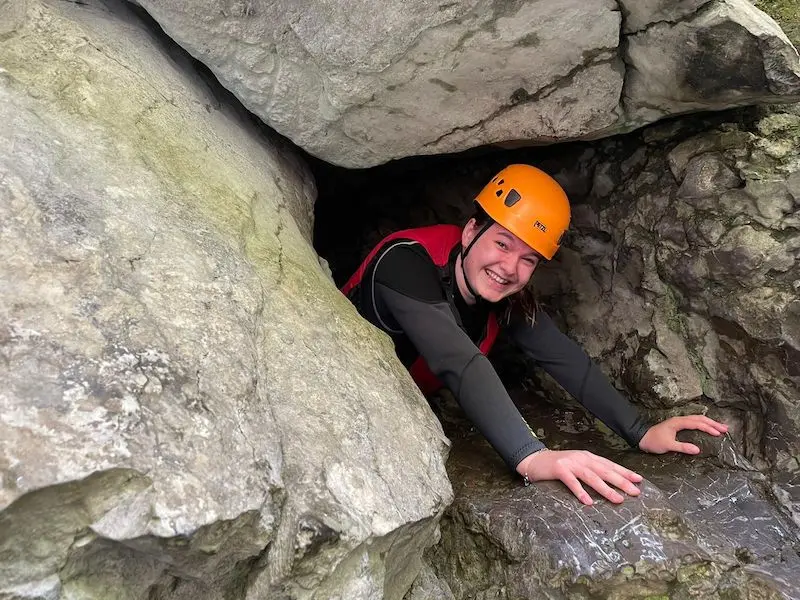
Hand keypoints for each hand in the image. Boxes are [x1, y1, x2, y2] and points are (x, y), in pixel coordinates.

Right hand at [517, 449, 642, 505]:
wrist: (534, 460)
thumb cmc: (557, 466)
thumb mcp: (577, 465)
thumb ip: (591, 470)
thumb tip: (610, 482)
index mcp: (587, 457)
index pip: (610, 465)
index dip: (625, 472)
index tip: (639, 480)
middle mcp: (581, 458)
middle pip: (604, 471)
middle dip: (621, 481)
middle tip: (635, 492)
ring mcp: (570, 463)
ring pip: (591, 477)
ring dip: (605, 489)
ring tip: (617, 499)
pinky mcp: (558, 469)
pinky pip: (572, 482)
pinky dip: (580, 492)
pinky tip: (588, 502)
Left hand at [638, 415, 727, 454]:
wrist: (641, 437)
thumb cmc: (653, 441)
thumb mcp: (667, 446)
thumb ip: (682, 447)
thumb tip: (698, 450)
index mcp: (678, 422)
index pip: (696, 423)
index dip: (708, 428)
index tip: (718, 434)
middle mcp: (679, 420)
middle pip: (699, 419)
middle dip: (713, 423)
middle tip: (725, 429)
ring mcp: (678, 422)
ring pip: (697, 419)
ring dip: (709, 423)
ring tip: (721, 427)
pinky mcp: (678, 425)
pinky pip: (693, 422)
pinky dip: (703, 424)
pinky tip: (708, 428)